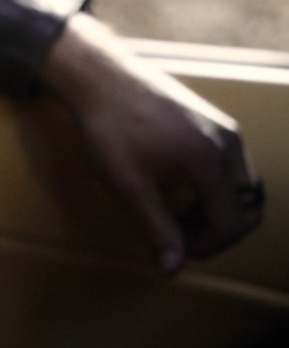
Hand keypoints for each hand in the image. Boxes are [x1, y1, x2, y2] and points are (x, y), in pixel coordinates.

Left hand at [39, 13, 262, 274]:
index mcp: (212, 162)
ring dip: (218, 210)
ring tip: (174, 213)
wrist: (99, 78)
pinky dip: (215, 188)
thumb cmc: (109, 129)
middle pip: (248, 208)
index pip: (233, 225)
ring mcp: (224, 130)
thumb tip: (173, 269)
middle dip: (219, 232)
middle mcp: (229, 144)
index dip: (205, 247)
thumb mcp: (127, 185)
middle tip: (177, 235)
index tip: (171, 248)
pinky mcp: (213, 122)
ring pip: (243, 188)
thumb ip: (156, 229)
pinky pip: (232, 167)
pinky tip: (177, 188)